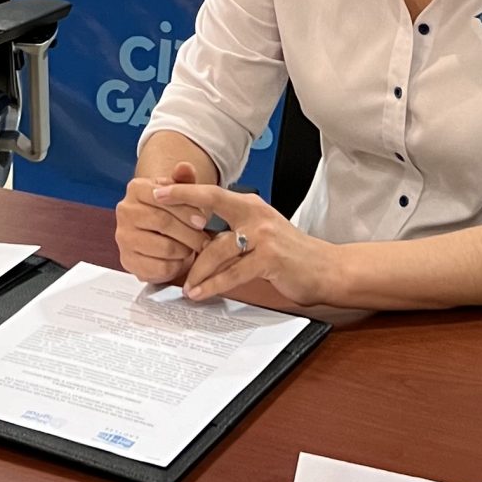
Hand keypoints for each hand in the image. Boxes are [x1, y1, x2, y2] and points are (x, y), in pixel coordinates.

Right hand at [115, 159, 206, 285]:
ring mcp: (123, 237)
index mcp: (136, 188)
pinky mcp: (128, 261)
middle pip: (163, 222)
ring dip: (184, 250)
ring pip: (163, 247)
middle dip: (189, 233)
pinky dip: (175, 266)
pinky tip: (179, 260)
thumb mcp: (179, 193)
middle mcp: (124, 211)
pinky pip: (159, 268)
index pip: (163, 198)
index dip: (186, 210)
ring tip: (192, 248)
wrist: (157, 235)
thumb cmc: (172, 211)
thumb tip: (186, 166)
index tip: (203, 220)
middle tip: (205, 240)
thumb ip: (184, 179)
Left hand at [152, 181, 334, 306]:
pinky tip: (201, 292)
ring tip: (185, 286)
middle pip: (213, 202)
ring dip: (197, 269)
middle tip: (156, 206)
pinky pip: (234, 273)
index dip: (185, 190)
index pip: (212, 193)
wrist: (325, 269)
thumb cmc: (289, 254)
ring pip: (218, 248)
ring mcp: (264, 235)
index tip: (159, 189)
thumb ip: (233, 231)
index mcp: (250, 205)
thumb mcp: (260, 234)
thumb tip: (198, 237)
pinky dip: (214, 285)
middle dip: (182, 202)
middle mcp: (256, 214)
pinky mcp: (270, 258)